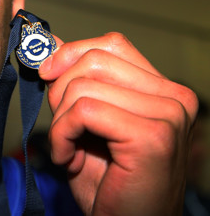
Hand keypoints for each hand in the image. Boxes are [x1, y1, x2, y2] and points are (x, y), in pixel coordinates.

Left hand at [39, 32, 197, 214]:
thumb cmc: (107, 180)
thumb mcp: (85, 118)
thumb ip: (74, 78)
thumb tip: (48, 42)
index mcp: (162, 88)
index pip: (110, 44)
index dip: (71, 55)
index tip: (47, 75)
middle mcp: (174, 97)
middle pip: (94, 59)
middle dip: (61, 90)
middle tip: (64, 125)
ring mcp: (169, 115)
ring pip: (83, 86)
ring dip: (60, 120)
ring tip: (70, 147)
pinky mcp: (153, 137)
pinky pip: (84, 110)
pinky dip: (62, 135)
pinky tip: (70, 159)